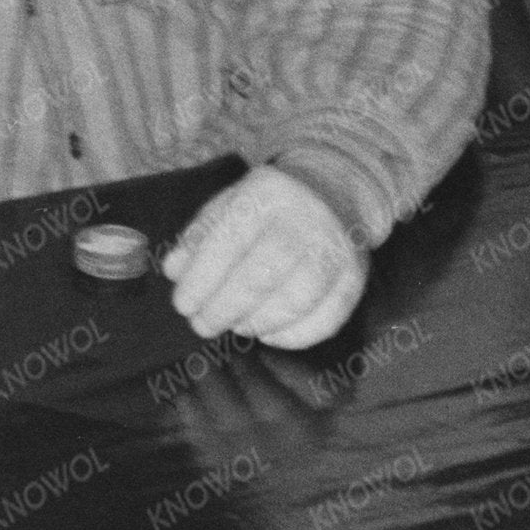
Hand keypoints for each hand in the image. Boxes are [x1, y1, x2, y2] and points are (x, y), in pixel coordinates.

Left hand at [167, 164, 362, 347]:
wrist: (334, 192)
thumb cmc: (268, 208)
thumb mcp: (228, 206)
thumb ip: (198, 238)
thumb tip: (174, 271)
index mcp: (266, 195)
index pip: (227, 243)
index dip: (201, 281)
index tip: (183, 305)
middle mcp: (306, 219)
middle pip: (260, 276)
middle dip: (223, 309)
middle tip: (204, 325)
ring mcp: (335, 249)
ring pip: (295, 301)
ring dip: (257, 323)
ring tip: (237, 325)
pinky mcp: (355, 277)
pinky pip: (326, 319)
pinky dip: (293, 336)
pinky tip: (270, 334)